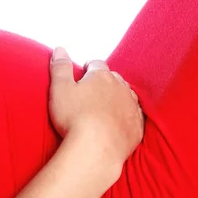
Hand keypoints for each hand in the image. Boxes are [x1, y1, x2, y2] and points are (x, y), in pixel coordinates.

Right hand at [49, 47, 144, 172]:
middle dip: (104, 82)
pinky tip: (118, 123)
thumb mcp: (59, 89)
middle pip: (114, 78)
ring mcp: (132, 108)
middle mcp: (121, 88)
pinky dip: (126, 117)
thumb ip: (60, 67)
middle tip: (92, 91)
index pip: (96, 64)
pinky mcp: (137, 127)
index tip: (82, 74)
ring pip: (126, 96)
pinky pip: (134, 117)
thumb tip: (59, 49)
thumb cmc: (74, 118)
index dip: (88, 68)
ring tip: (105, 107)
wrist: (96, 149)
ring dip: (117, 98)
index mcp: (101, 76)